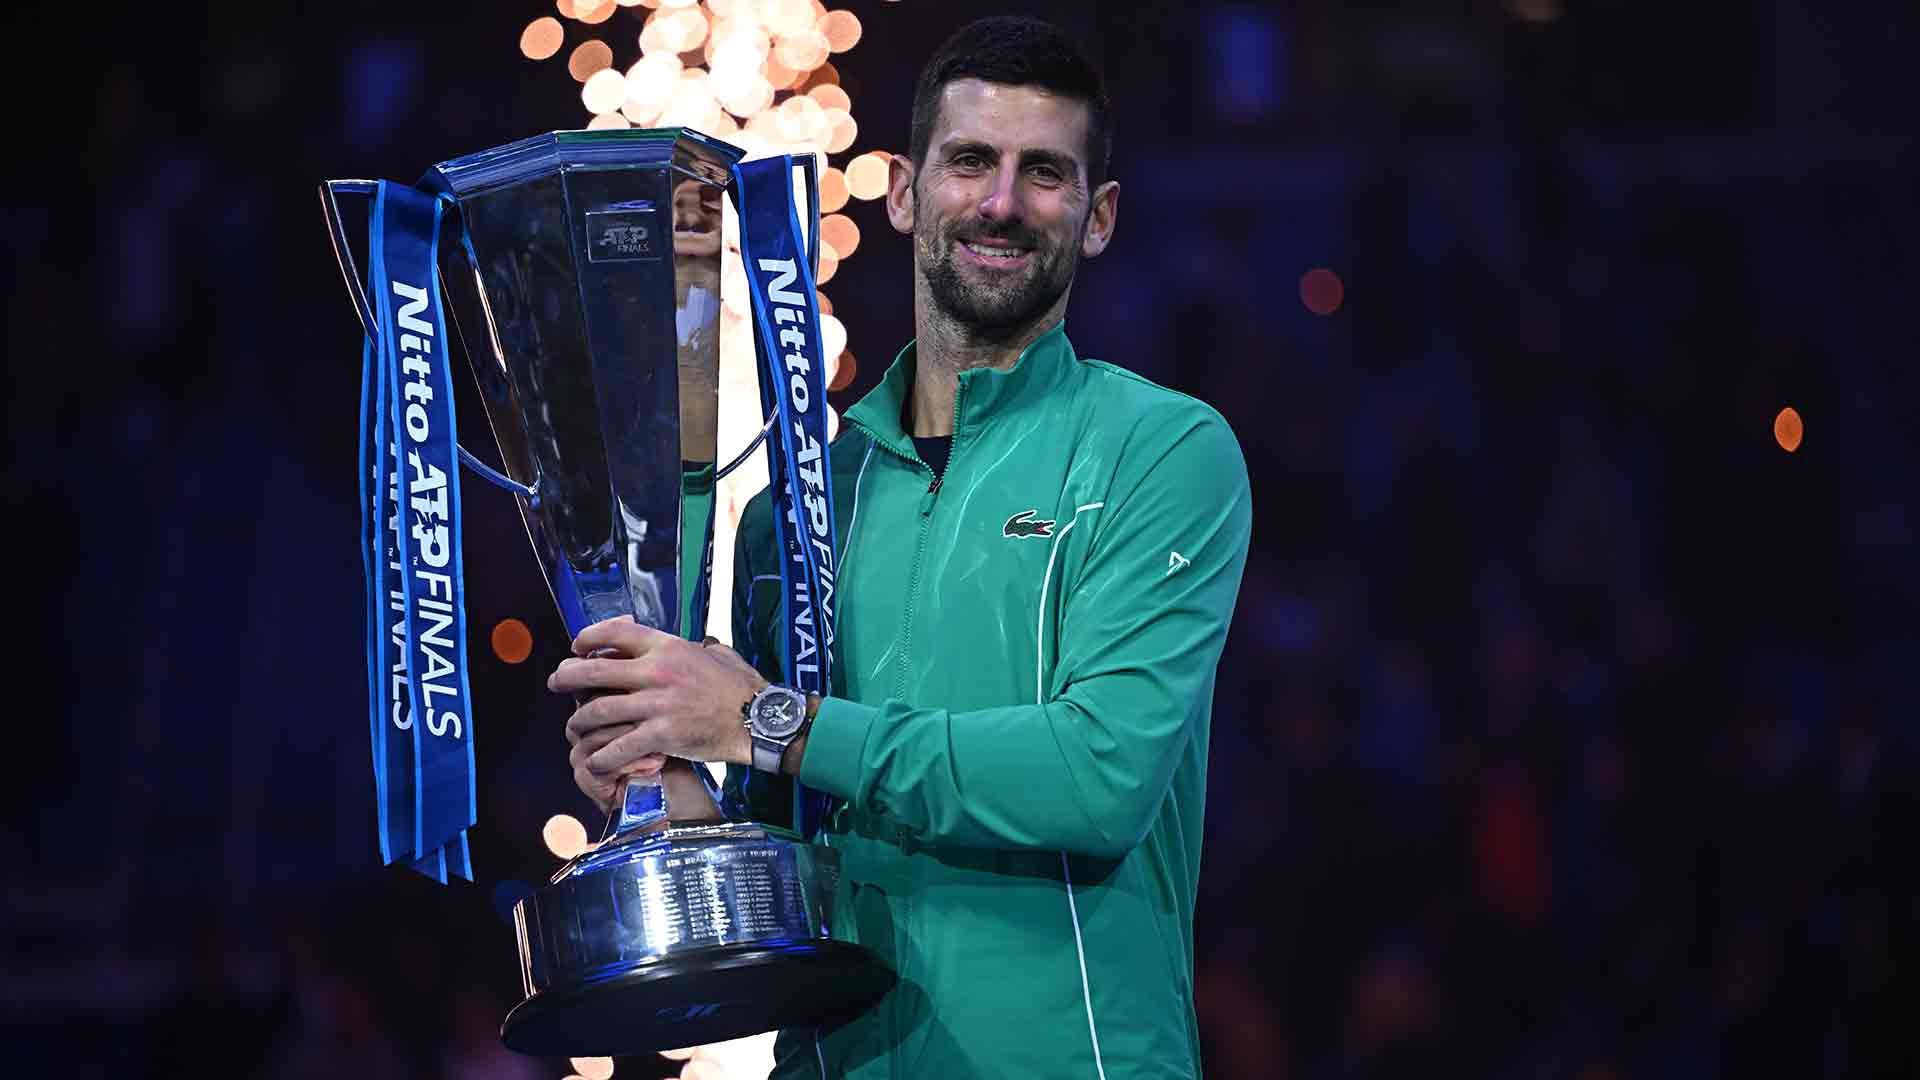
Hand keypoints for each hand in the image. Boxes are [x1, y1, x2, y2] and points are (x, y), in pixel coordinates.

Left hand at [549, 617, 764, 799]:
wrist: (759, 718)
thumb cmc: (741, 687)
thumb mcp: (717, 654)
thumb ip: (696, 647)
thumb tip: (696, 644)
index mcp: (668, 646)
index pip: (616, 632)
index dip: (588, 637)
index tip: (576, 647)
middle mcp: (657, 671)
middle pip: (594, 670)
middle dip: (567, 677)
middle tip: (557, 683)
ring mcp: (658, 704)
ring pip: (599, 710)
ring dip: (579, 721)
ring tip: (573, 727)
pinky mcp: (662, 735)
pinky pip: (618, 746)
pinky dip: (601, 756)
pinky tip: (595, 761)